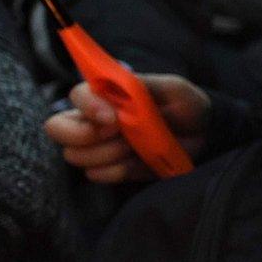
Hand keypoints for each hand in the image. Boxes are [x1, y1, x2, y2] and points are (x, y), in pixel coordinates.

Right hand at [44, 74, 209, 183]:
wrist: (203, 135)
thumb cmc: (185, 105)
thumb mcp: (172, 88)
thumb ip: (142, 86)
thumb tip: (115, 93)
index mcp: (106, 94)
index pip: (76, 95)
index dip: (88, 107)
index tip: (112, 118)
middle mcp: (93, 119)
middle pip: (57, 129)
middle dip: (86, 135)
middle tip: (120, 134)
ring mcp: (98, 146)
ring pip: (76, 155)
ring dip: (108, 154)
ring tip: (136, 146)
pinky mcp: (110, 169)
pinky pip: (97, 175)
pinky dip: (118, 171)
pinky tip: (138, 161)